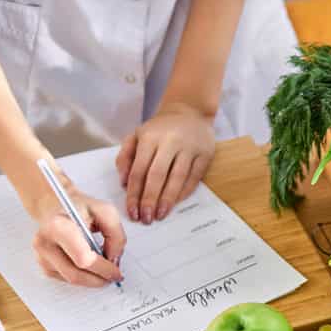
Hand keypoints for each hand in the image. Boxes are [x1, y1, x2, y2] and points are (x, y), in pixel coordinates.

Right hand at [31, 188, 125, 286]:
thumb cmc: (81, 208)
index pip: (83, 259)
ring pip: (71, 280)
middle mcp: (45, 242)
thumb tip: (114, 260)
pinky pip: (67, 279)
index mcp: (58, 226)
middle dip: (99, 279)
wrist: (57, 207)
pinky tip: (89, 266)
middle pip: (76, 274)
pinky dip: (82, 277)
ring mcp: (41, 255)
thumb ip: (116, 236)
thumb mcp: (106, 212)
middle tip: (113, 276)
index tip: (116, 272)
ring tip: (103, 270)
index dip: (103, 269)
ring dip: (92, 279)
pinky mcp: (43, 265)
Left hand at [116, 102, 214, 222]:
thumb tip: (124, 182)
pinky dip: (184, 192)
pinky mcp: (205, 154)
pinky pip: (194, 177)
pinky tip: (176, 203)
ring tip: (160, 214)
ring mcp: (189, 148)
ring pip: (177, 178)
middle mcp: (169, 141)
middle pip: (157, 176)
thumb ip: (126, 156)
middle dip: (149, 199)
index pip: (139, 170)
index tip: (132, 211)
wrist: (189, 111)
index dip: (134, 193)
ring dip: (167, 199)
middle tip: (145, 218)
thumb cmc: (160, 128)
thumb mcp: (137, 135)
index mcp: (149, 137)